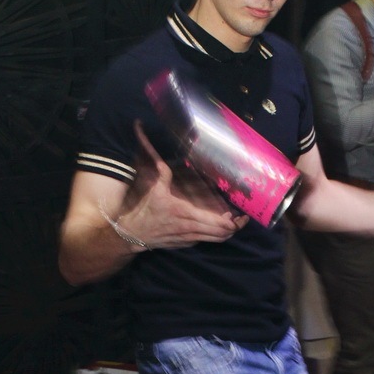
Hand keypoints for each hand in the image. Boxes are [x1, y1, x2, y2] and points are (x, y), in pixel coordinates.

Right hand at [117, 123, 247, 247]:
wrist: (130, 233)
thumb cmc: (143, 209)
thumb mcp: (154, 185)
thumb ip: (158, 162)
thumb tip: (142, 129)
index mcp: (187, 214)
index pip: (221, 224)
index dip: (235, 222)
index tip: (243, 214)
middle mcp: (191, 229)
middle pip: (223, 235)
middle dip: (235, 227)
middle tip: (241, 217)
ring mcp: (188, 239)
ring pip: (216, 240)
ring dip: (226, 231)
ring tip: (232, 221)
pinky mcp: (184, 244)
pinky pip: (205, 240)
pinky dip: (213, 233)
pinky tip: (214, 224)